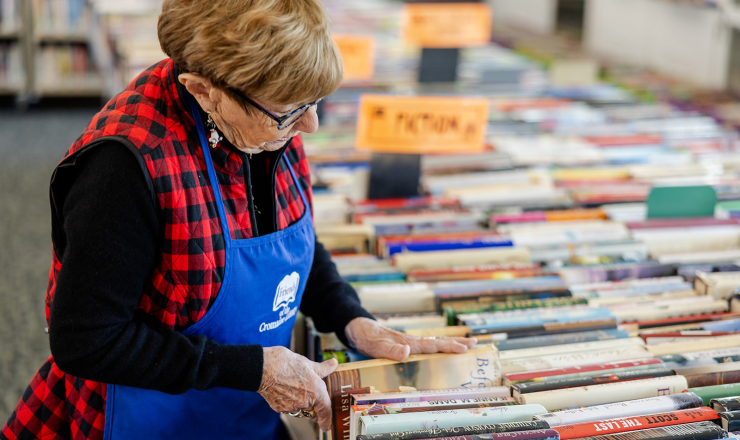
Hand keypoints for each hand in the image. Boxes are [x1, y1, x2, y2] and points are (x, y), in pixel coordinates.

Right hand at [258, 346, 337, 431]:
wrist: (264, 368)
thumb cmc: (284, 364)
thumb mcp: (308, 363)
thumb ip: (322, 368)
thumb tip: (333, 364)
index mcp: (316, 391)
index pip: (326, 411)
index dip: (327, 420)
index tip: (327, 425)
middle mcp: (305, 402)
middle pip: (313, 411)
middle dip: (313, 407)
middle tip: (311, 396)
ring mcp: (292, 407)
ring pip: (301, 410)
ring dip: (301, 404)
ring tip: (296, 388)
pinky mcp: (280, 408)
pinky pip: (289, 408)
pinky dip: (290, 402)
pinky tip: (286, 391)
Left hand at [344, 317, 476, 361]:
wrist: (357, 328)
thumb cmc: (366, 337)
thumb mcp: (375, 346)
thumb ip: (391, 350)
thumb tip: (407, 352)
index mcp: (409, 343)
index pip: (433, 345)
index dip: (449, 347)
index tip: (465, 348)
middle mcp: (412, 341)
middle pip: (438, 342)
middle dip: (457, 343)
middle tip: (475, 343)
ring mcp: (409, 342)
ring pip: (434, 342)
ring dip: (450, 343)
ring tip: (466, 344)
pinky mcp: (405, 344)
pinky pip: (426, 346)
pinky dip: (438, 346)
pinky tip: (441, 348)